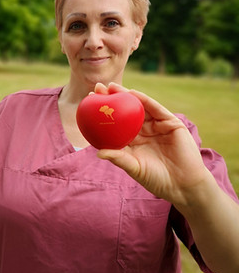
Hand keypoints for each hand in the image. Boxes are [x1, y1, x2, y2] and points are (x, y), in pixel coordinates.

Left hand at [95, 83, 212, 205]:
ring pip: (139, 107)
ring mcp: (157, 126)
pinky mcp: (171, 123)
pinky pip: (156, 109)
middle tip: (97, 88)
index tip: (88, 103)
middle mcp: (144, 130)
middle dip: (111, 98)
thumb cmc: (156, 178)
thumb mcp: (133, 167)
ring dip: (125, 94)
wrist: (182, 185)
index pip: (115, 123)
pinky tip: (132, 93)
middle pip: (125, 111)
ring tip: (111, 86)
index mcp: (132, 140)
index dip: (102, 112)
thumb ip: (118, 158)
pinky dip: (144, 100)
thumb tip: (98, 152)